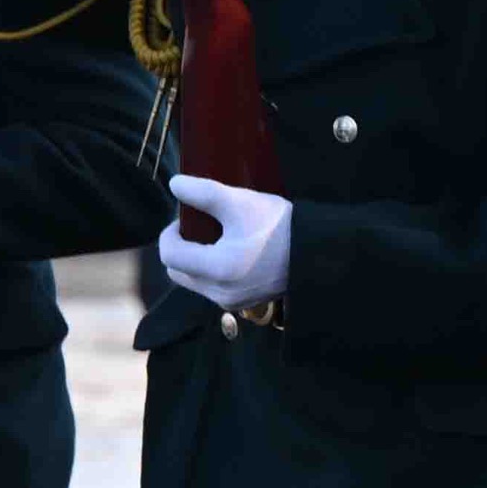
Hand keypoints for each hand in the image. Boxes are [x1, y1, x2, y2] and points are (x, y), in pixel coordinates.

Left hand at [158, 174, 293, 311]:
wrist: (318, 251)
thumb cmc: (280, 226)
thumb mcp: (240, 203)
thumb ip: (203, 193)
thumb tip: (174, 184)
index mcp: (217, 270)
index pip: (169, 255)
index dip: (169, 232)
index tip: (183, 216)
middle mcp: (221, 293)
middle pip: (178, 272)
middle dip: (180, 247)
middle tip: (198, 225)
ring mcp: (233, 301)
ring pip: (195, 281)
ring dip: (195, 259)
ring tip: (216, 236)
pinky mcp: (244, 303)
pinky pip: (214, 288)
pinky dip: (212, 270)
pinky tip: (230, 250)